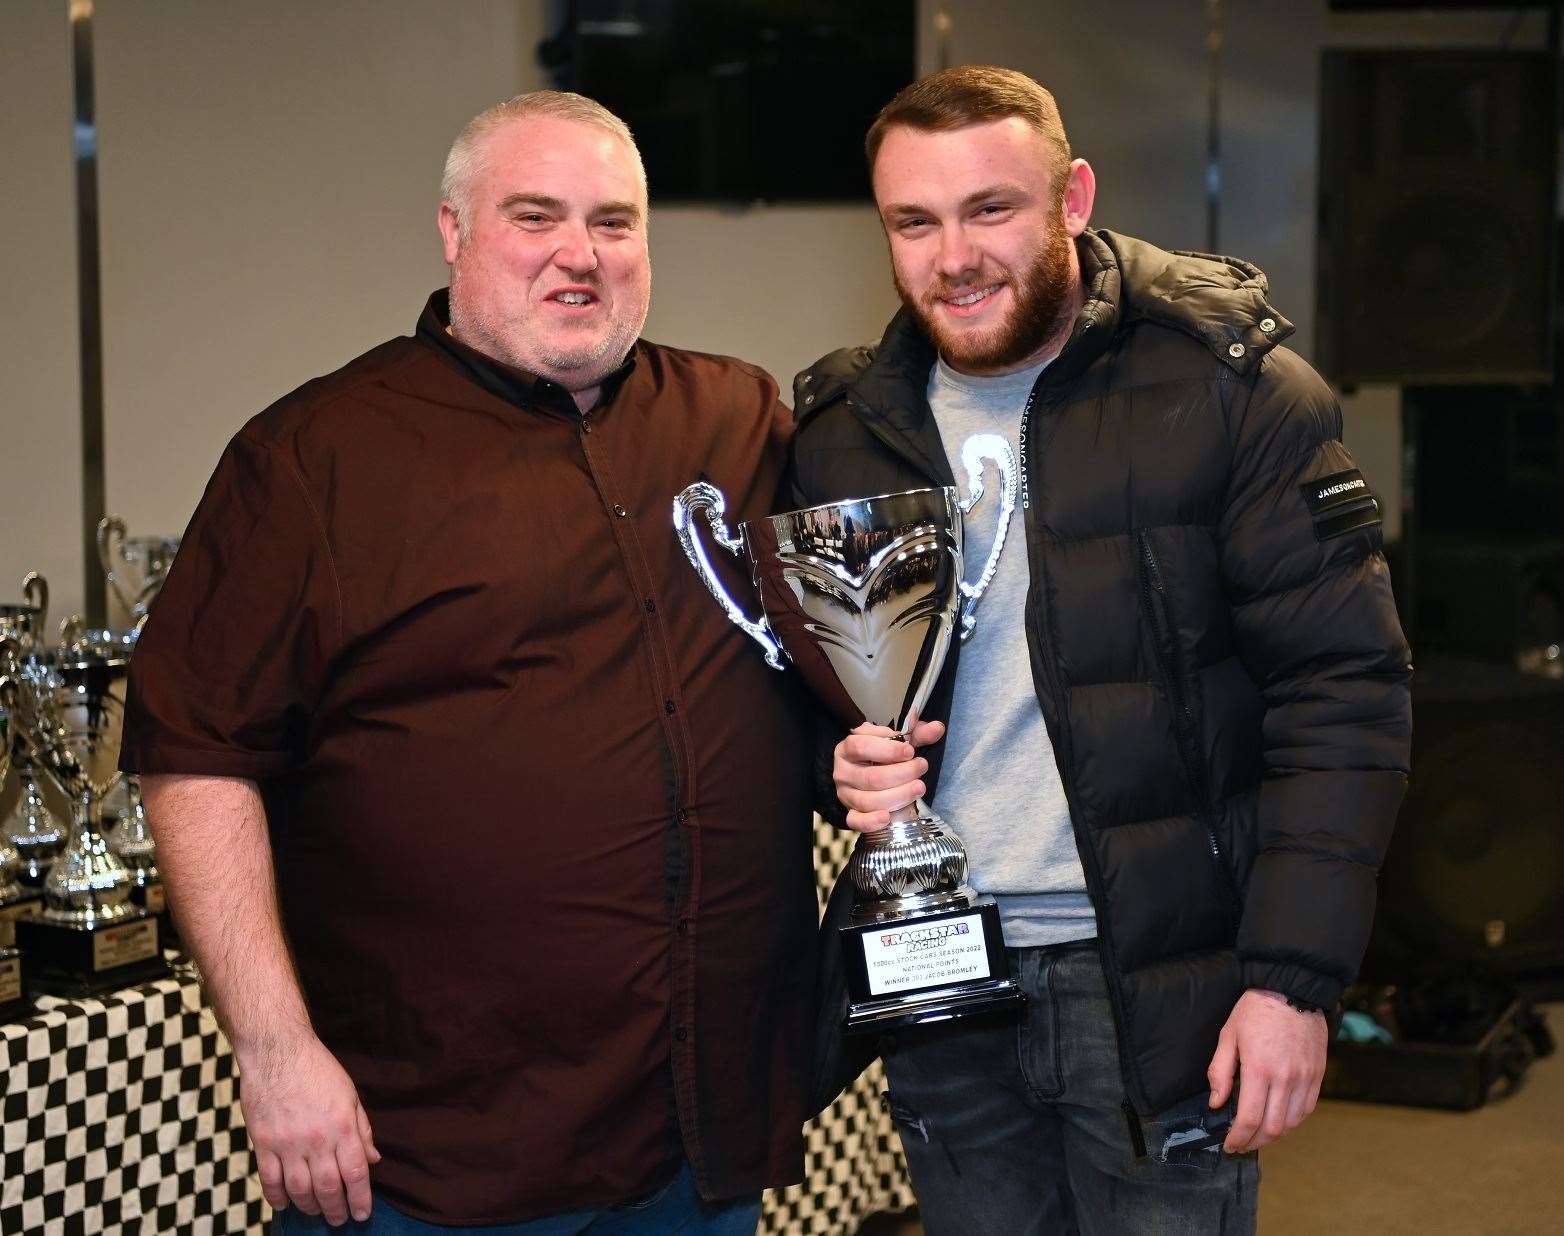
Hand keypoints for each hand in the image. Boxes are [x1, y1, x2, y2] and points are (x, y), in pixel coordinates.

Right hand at [239, 1032, 381, 1224]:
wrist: (278, 1051)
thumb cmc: (318, 1070)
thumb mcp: (350, 1095)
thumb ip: (362, 1129)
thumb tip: (373, 1160)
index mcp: (342, 1125)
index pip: (356, 1172)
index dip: (361, 1198)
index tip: (363, 1215)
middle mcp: (317, 1138)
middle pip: (329, 1187)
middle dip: (336, 1210)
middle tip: (340, 1221)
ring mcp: (287, 1142)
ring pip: (299, 1189)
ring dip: (309, 1207)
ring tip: (316, 1213)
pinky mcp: (262, 1142)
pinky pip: (269, 1179)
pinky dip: (277, 1197)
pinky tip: (285, 1205)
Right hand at [832, 718, 945, 832]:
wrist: (874, 777)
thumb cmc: (885, 757)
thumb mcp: (899, 742)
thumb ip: (917, 734)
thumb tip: (937, 728)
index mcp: (848, 748)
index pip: (860, 746)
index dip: (887, 750)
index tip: (910, 751)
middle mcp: (843, 771)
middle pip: (870, 777)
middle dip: (902, 773)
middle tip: (922, 767)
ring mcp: (845, 794)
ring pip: (868, 800)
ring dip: (898, 795)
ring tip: (919, 787)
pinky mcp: (851, 813)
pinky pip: (856, 821)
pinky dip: (871, 822)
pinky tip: (887, 817)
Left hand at [1208, 989, 1327, 1152]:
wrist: (1292, 989)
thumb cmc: (1255, 1010)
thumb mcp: (1228, 1035)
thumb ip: (1220, 1071)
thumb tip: (1216, 1102)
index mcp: (1259, 1069)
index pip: (1250, 1118)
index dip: (1239, 1138)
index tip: (1229, 1145)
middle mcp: (1285, 1078)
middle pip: (1272, 1128)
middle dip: (1255, 1142)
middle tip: (1242, 1143)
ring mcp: (1305, 1078)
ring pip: (1292, 1123)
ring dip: (1274, 1135)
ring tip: (1258, 1135)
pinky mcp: (1317, 1075)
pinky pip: (1307, 1109)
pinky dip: (1293, 1121)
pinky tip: (1279, 1120)